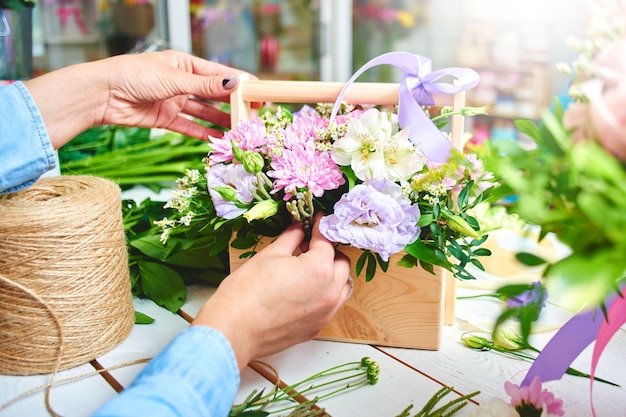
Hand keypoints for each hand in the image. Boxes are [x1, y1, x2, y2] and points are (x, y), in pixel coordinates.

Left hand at [97, 50, 256, 139]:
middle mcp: (182, 82)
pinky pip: (191, 127)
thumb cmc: (133, 75)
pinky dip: (204, 134)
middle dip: (234, 105)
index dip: (241, 84)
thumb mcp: (174, 79)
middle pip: (215, 95)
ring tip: (241, 132)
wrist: (102, 95)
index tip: (260, 94)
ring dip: (222, 122)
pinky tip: (219, 140)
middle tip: (254, 117)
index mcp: (185, 64)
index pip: (220, 74)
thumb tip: (235, 82)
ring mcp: (175, 101)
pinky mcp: (166, 119)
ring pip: (205, 113)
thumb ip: (205, 85)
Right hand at [192, 215, 351, 370]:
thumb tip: (298, 229)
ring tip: (310, 268)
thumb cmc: (246, 292)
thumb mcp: (270, 255)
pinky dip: (324, 294)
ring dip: (332, 274)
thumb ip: (291, 238)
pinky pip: (330, 306)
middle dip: (329, 252)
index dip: (320, 228)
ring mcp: (324, 313)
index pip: (327, 242)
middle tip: (310, 245)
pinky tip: (304, 289)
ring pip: (342, 287)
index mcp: (319, 270)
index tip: (316, 221)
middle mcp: (329, 293)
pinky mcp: (316, 328)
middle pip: (341, 264)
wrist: (233, 329)